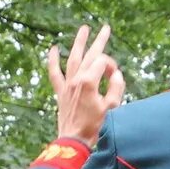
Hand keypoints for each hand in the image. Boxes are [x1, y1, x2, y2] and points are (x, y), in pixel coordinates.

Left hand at [47, 24, 124, 144]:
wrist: (74, 140)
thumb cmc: (95, 126)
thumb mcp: (112, 107)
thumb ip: (116, 87)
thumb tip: (116, 74)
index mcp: (89, 82)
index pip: (103, 64)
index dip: (112, 67)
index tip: (116, 77)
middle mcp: (76, 79)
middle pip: (89, 55)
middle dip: (99, 41)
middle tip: (105, 28)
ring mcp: (67, 84)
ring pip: (73, 58)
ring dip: (78, 43)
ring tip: (84, 29)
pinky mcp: (61, 92)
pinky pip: (54, 73)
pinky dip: (53, 61)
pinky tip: (54, 49)